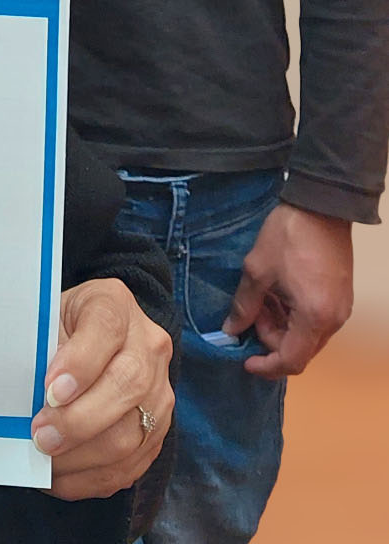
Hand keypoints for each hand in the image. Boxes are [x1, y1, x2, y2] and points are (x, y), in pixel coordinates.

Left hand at [30, 278, 172, 500]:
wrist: (95, 335)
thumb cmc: (62, 326)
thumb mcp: (48, 318)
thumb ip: (42, 347)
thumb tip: (26, 394)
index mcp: (115, 305)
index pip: (106, 328)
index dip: (80, 363)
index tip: (50, 391)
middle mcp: (148, 345)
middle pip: (127, 386)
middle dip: (79, 420)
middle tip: (40, 436)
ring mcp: (160, 390)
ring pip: (131, 434)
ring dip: (82, 455)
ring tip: (45, 459)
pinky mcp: (158, 430)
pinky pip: (130, 464)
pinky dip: (90, 477)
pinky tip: (58, 476)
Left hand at [224, 202, 352, 378]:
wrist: (321, 205)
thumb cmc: (288, 236)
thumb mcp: (257, 270)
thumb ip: (243, 305)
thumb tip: (230, 330)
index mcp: (314, 318)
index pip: (291, 360)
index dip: (266, 366)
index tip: (245, 360)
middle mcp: (333, 320)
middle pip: (300, 350)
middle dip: (270, 338)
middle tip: (251, 311)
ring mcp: (340, 309)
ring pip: (307, 336)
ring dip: (281, 326)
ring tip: (262, 298)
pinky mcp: (340, 297)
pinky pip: (315, 320)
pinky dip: (294, 316)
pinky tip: (278, 294)